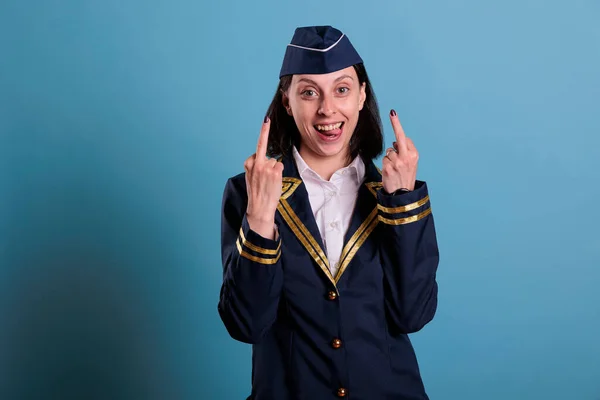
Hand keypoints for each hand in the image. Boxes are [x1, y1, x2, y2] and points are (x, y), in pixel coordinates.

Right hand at [244, 116, 283, 239]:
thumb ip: (253, 166)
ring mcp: (265, 168)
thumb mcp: (249, 177)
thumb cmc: (256, 193)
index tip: (266, 120)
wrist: (259, 208)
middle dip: (266, 145)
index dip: (263, 132)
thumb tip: (261, 158)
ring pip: (274, 161)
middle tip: (266, 133)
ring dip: (274, 170)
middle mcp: (256, 164)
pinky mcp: (274, 173)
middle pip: (266, 153)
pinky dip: (279, 173)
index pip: (257, 147)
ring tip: (268, 183)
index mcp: (248, 164)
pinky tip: (273, 183)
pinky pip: (280, 166)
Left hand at [381, 110, 417, 193]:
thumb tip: (395, 143)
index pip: (405, 139)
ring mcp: (397, 162)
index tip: (393, 115)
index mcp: (414, 155)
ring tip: (394, 169)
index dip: (399, 135)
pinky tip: (390, 171)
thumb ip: (405, 152)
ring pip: (389, 151)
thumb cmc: (406, 178)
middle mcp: (407, 157)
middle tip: (392, 113)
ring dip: (390, 158)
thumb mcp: (411, 164)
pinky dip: (386, 164)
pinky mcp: (388, 167)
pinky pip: (384, 159)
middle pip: (400, 137)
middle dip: (396, 124)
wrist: (403, 194)